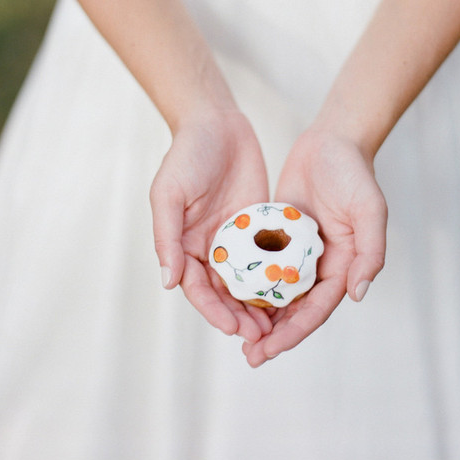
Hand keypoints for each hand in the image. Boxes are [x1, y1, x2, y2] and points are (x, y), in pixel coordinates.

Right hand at [150, 107, 272, 342]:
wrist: (216, 122)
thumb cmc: (186, 155)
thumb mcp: (169, 193)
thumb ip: (167, 236)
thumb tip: (169, 281)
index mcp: (183, 245)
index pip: (197, 289)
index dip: (213, 311)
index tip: (232, 328)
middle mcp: (209, 247)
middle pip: (223, 293)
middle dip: (238, 317)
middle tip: (260, 336)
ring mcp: (234, 238)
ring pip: (247, 281)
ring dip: (258, 305)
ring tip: (277, 326)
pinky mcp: (257, 225)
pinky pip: (267, 256)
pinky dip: (275, 277)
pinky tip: (292, 292)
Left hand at [242, 127, 386, 365]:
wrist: (333, 140)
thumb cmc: (355, 174)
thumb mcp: (370, 210)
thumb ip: (370, 252)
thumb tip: (358, 295)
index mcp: (343, 266)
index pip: (317, 309)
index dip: (295, 332)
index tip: (269, 350)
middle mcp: (319, 265)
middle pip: (296, 309)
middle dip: (274, 336)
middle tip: (249, 356)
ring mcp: (297, 251)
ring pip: (277, 292)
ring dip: (259, 316)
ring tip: (234, 335)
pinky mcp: (278, 234)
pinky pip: (262, 263)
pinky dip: (250, 282)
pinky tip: (227, 294)